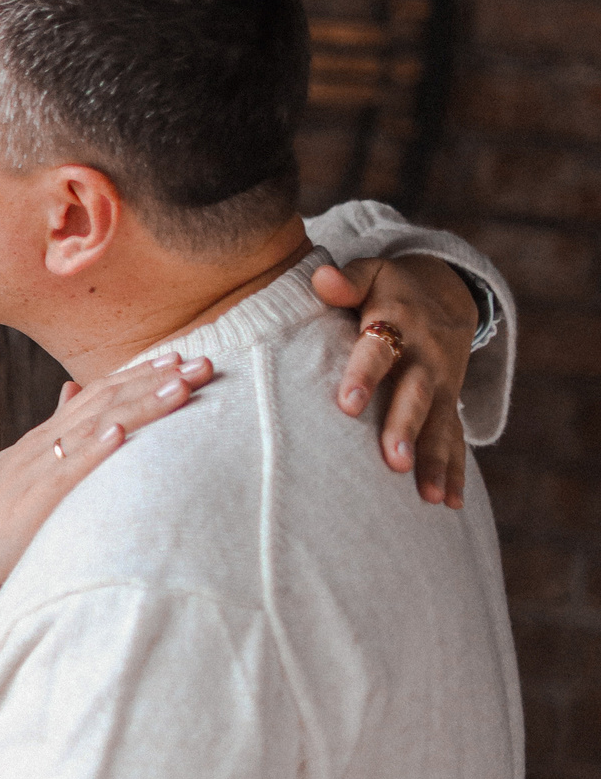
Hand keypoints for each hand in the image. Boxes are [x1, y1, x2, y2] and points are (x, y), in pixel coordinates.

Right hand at [0, 355, 212, 618]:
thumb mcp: (22, 465)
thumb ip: (54, 431)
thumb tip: (75, 389)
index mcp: (44, 439)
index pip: (98, 394)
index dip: (139, 374)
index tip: (179, 357)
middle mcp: (43, 446)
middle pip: (105, 402)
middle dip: (155, 382)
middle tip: (204, 363)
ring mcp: (37, 471)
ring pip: (95, 429)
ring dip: (138, 407)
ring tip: (177, 389)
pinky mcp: (32, 503)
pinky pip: (65, 474)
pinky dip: (92, 452)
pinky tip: (117, 435)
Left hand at [312, 257, 478, 507]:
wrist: (445, 296)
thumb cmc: (388, 289)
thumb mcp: (372, 274)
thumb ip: (346, 280)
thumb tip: (321, 278)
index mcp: (398, 325)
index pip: (378, 352)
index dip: (364, 376)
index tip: (348, 405)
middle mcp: (424, 358)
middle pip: (415, 395)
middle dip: (405, 428)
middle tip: (392, 460)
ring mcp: (442, 385)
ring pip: (440, 425)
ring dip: (434, 461)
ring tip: (429, 496)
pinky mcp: (450, 404)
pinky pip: (455, 440)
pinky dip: (455, 472)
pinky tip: (450, 504)